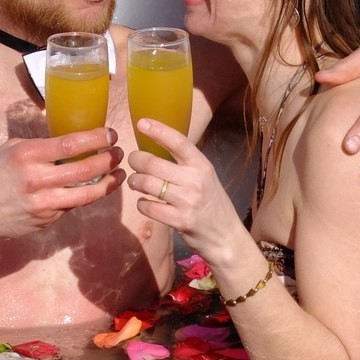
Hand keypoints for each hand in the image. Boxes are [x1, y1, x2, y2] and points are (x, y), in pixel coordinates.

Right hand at [0, 128, 124, 240]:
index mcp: (27, 156)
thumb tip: (72, 139)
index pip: (71, 145)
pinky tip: (96, 187)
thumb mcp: (11, 149)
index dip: (96, 139)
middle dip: (108, 159)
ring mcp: (42, 204)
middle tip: (119, 152)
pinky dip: (86, 195)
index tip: (111, 134)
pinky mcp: (45, 221)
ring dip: (108, 183)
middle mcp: (36, 180)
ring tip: (119, 173)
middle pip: (85, 170)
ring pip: (87, 194)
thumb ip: (41, 146)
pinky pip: (72, 206)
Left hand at [125, 119, 245, 264]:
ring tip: (136, 183)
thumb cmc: (212, 203)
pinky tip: (145, 202)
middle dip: (136, 160)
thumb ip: (185, 164)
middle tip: (133, 162)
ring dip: (135, 181)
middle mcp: (195, 180)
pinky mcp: (179, 220)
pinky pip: (148, 206)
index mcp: (202, 165)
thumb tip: (155, 148)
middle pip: (153, 163)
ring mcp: (187, 201)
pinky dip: (141, 203)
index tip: (142, 123)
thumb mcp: (205, 177)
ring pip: (147, 183)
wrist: (226, 236)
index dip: (159, 130)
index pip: (179, 142)